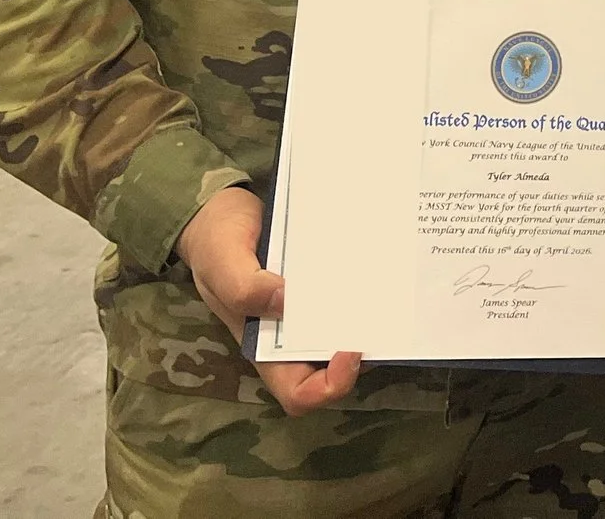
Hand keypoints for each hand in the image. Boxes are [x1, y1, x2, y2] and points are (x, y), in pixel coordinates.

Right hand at [174, 185, 360, 415]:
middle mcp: (290, 337)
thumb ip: (243, 287)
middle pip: (333, 368)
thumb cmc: (215, 241)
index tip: (350, 351)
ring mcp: (307, 312)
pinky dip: (362, 289)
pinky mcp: (319, 286)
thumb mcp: (222, 261)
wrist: (218, 210)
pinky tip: (376, 264)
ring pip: (345, 333)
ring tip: (389, 289)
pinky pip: (345, 298)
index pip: (299, 394)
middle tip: (383, 315)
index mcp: (264, 347)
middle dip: (362, 353)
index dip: (329, 386)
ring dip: (367, 320)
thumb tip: (286, 302)